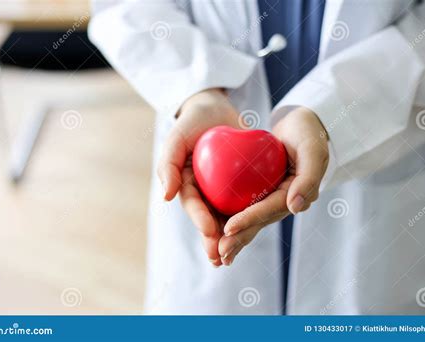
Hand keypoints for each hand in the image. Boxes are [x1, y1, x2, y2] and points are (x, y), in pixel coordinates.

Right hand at [157, 88, 241, 266]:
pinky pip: (244, 202)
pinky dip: (249, 218)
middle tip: (221, 259)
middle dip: (213, 240)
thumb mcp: (176, 138)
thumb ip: (168, 164)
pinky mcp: (239, 185)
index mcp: (186, 184)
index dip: (201, 220)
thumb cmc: (192, 122)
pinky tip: (258, 229)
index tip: (212, 233)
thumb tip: (166, 196)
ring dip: (230, 237)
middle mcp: (202, 191)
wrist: (215, 109)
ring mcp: (220, 190)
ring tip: (234, 256)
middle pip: (208, 218)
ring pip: (226, 216)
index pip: (193, 204)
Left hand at [218, 107, 328, 265]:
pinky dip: (232, 220)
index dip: (249, 220)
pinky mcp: (263, 194)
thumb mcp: (313, 150)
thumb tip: (295, 207)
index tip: (229, 229)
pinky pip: (245, 208)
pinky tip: (216, 233)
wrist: (303, 127)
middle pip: (258, 222)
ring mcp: (272, 199)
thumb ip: (308, 178)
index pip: (269, 209)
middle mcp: (283, 202)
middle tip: (219, 254)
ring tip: (216, 255)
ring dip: (235, 238)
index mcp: (295, 195)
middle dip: (239, 239)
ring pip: (251, 221)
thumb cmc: (309, 136)